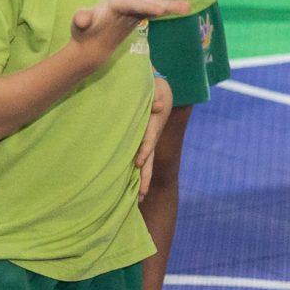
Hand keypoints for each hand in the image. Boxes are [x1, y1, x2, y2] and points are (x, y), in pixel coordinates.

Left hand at [69, 0, 189, 68]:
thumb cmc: (84, 33)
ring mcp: (134, 6)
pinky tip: (186, 8)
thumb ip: (81, 19)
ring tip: (188, 6)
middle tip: (182, 6)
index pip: (131, 3)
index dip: (145, 6)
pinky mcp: (140, 13)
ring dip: (171, 5)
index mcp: (113, 2)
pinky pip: (156, 11)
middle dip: (162, 3)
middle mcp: (126, 1)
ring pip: (154, 5)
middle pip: (146, 1)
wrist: (90, 40)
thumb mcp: (79, 27)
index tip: (160, 11)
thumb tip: (82, 18)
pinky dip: (170, 10)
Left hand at [137, 75, 172, 197]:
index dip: (144, 151)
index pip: (148, 141)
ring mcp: (146, 144)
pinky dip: (136, 175)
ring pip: (145, 166)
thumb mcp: (156, 90)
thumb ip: (155, 97)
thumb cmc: (155, 89)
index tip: (139, 163)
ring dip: (142, 182)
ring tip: (139, 200)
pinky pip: (138, 161)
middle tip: (142, 196)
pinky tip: (129, 188)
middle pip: (149, 161)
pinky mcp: (141, 144)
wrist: (161, 92)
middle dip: (145, 178)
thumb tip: (157, 107)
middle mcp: (151, 139)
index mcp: (153, 126)